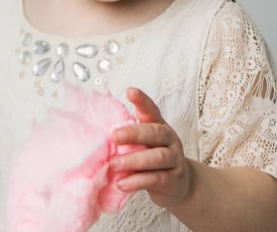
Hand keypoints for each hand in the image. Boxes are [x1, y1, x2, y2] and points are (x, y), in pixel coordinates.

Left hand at [110, 87, 193, 211]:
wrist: (179, 184)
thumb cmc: (153, 159)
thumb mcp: (144, 144)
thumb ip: (129, 137)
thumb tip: (97, 134)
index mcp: (159, 126)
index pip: (152, 110)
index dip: (142, 101)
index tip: (130, 91)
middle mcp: (169, 140)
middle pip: (156, 132)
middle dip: (134, 133)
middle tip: (113, 136)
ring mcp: (174, 160)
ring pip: (157, 157)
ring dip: (133, 160)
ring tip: (114, 164)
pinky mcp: (173, 180)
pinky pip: (156, 179)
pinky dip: (137, 181)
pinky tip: (122, 183)